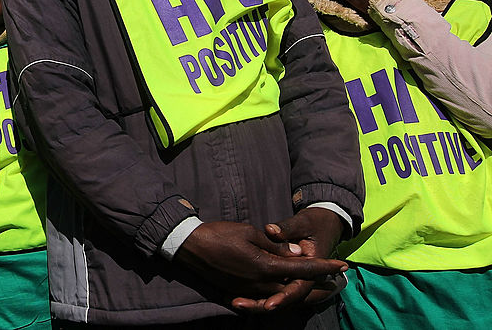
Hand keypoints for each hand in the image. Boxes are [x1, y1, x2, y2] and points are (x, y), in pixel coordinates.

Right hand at [174, 221, 347, 312]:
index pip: (302, 268)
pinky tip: (285, 293)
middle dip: (318, 286)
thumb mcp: (250, 232)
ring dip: (301, 293)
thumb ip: (276, 245)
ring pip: (282, 296)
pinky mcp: (239, 292)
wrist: (190, 246)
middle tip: (336, 282)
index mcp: (266, 266)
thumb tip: (296, 253)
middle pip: (296, 289)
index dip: (324, 267)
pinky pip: (266, 298)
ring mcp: (249, 290)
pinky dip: (280, 296)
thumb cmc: (219, 234)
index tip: (342, 264)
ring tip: (317, 288)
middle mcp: (260, 283)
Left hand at [231, 208, 347, 311]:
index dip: (284, 297)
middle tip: (239, 304)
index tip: (269, 305)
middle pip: (284, 299)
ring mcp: (293, 279)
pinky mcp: (283, 277)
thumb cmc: (314, 223)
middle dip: (262, 304)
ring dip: (255, 302)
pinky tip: (234, 296)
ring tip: (234, 302)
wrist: (324, 225)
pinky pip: (269, 291)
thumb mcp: (302, 223)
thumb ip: (287, 229)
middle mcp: (304, 278)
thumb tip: (271, 231)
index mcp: (313, 269)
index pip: (299, 288)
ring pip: (274, 297)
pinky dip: (254, 295)